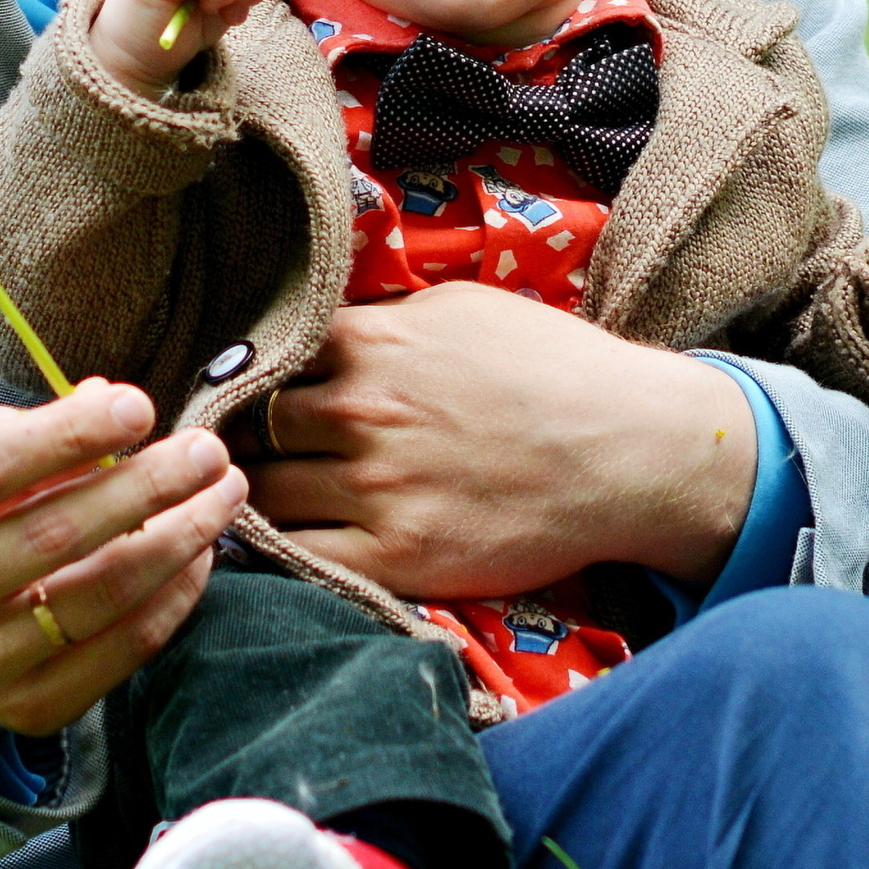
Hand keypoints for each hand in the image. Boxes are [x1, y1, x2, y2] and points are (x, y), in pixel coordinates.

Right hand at [0, 380, 247, 733]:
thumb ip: (31, 432)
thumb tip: (112, 400)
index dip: (69, 432)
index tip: (139, 404)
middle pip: (55, 533)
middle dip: (147, 484)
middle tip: (209, 449)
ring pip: (102, 593)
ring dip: (180, 537)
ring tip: (224, 492)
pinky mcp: (28, 708)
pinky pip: (124, 647)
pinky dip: (175, 595)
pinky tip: (200, 553)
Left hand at [249, 281, 755, 597]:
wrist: (630, 452)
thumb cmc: (556, 369)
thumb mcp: (464, 310)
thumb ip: (384, 319)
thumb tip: (324, 333)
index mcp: (372, 345)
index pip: (262, 359)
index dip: (248, 378)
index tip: (244, 394)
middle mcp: (361, 415)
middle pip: (251, 429)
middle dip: (242, 439)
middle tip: (238, 453)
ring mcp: (376, 490)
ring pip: (264, 494)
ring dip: (252, 495)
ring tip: (256, 500)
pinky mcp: (397, 557)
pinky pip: (298, 558)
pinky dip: (276, 552)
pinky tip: (282, 544)